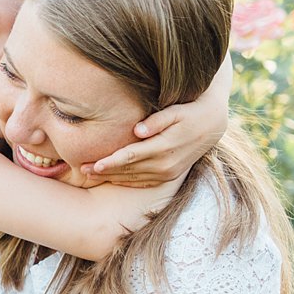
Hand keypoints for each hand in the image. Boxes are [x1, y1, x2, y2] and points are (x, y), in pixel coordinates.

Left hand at [81, 58, 230, 185]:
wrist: (212, 126)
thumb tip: (137, 129)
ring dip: (111, 178)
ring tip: (89, 176)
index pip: (132, 156)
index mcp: (165, 147)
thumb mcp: (176, 111)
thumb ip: (157, 120)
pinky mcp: (167, 177)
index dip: (111, 161)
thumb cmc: (189, 112)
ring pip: (133, 178)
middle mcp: (165, 164)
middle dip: (104, 171)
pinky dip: (125, 182)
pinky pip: (142, 183)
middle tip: (81, 170)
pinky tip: (110, 179)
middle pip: (128, 170)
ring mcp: (167, 173)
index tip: (94, 164)